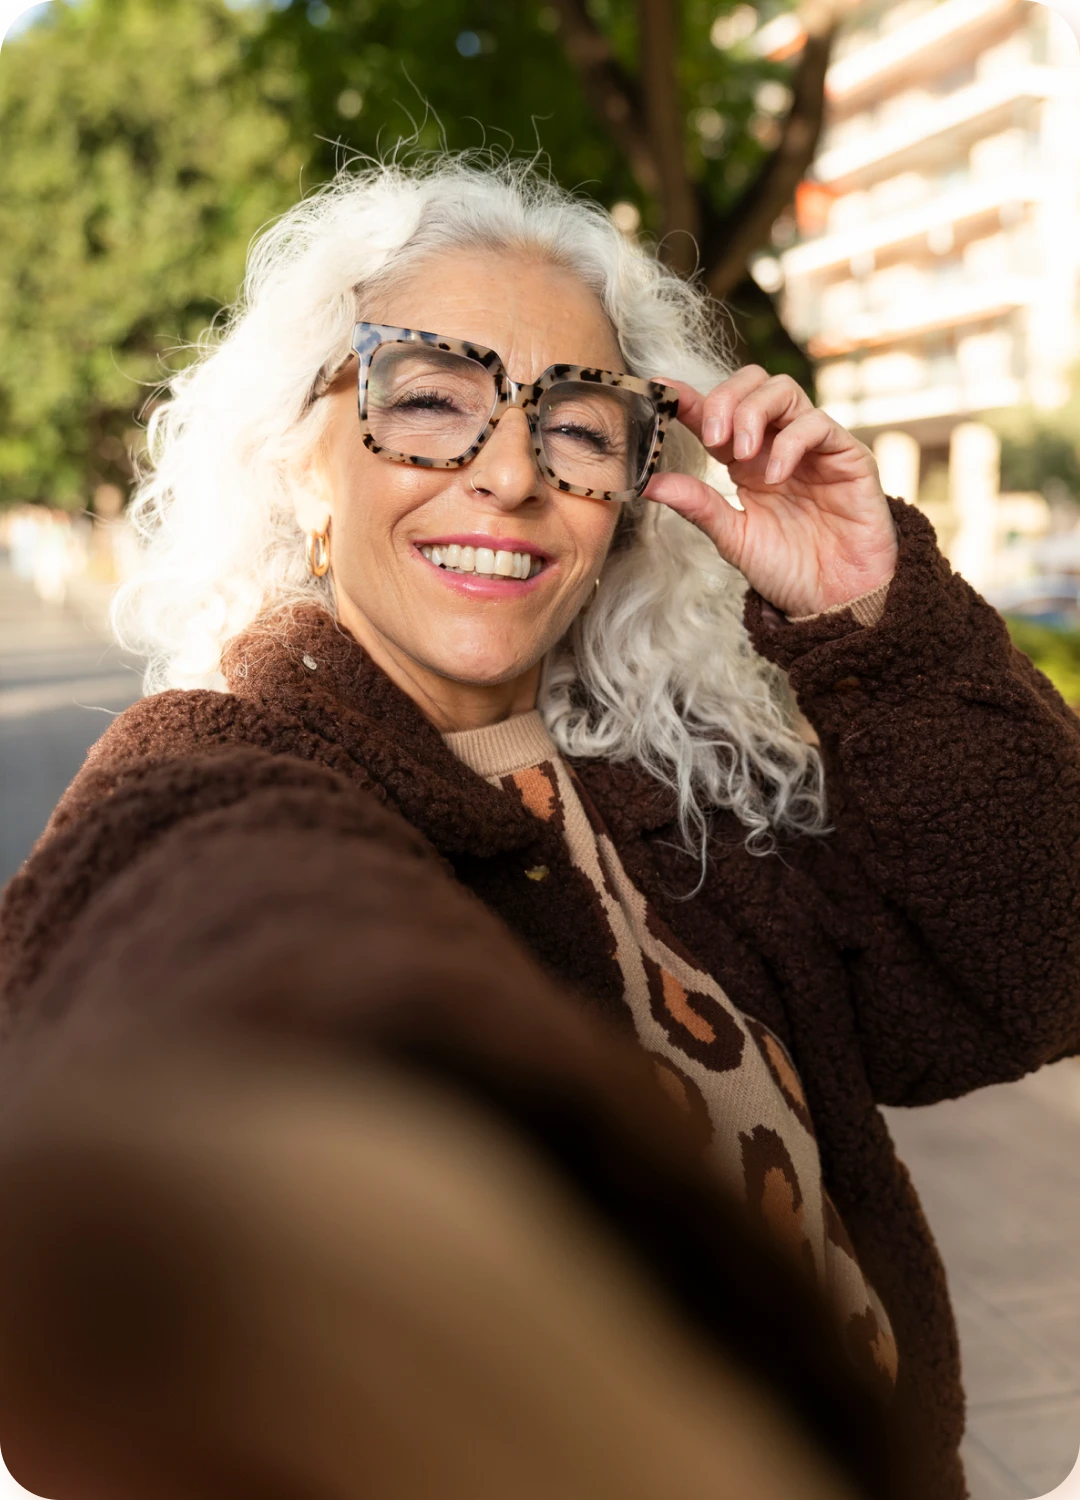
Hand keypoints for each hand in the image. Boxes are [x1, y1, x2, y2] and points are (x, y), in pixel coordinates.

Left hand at [644, 366, 897, 618]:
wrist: (836, 602)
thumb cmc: (789, 570)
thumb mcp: (733, 537)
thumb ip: (696, 505)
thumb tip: (647, 483)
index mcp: (745, 461)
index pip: (716, 413)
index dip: (688, 397)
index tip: (661, 392)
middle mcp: (777, 444)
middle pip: (752, 383)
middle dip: (725, 399)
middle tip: (711, 436)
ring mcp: (812, 446)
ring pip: (783, 390)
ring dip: (753, 413)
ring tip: (740, 456)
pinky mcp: (846, 456)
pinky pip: (817, 424)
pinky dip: (790, 442)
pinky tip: (775, 476)